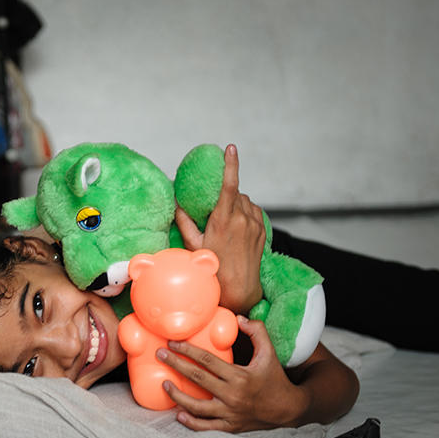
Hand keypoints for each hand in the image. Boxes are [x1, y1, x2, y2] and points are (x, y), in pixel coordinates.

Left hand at [156, 317, 308, 432]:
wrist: (289, 410)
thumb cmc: (276, 379)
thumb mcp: (270, 353)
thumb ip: (257, 332)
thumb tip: (239, 318)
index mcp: (240, 376)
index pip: (207, 360)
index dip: (188, 349)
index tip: (173, 342)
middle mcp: (233, 395)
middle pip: (197, 378)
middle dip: (176, 364)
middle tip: (160, 354)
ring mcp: (230, 413)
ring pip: (197, 407)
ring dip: (178, 396)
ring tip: (164, 384)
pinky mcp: (230, 427)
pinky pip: (206, 427)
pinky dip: (191, 422)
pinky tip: (178, 414)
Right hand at [175, 144, 265, 314]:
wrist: (239, 289)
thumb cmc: (213, 268)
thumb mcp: (193, 245)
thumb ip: (184, 222)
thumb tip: (176, 203)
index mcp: (223, 221)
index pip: (229, 185)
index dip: (230, 164)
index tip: (230, 148)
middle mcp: (242, 220)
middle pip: (235, 193)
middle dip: (225, 195)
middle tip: (214, 210)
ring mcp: (255, 224)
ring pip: (245, 202)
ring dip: (235, 204)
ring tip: (225, 223)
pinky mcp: (262, 230)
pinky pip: (253, 211)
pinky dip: (244, 213)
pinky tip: (236, 227)